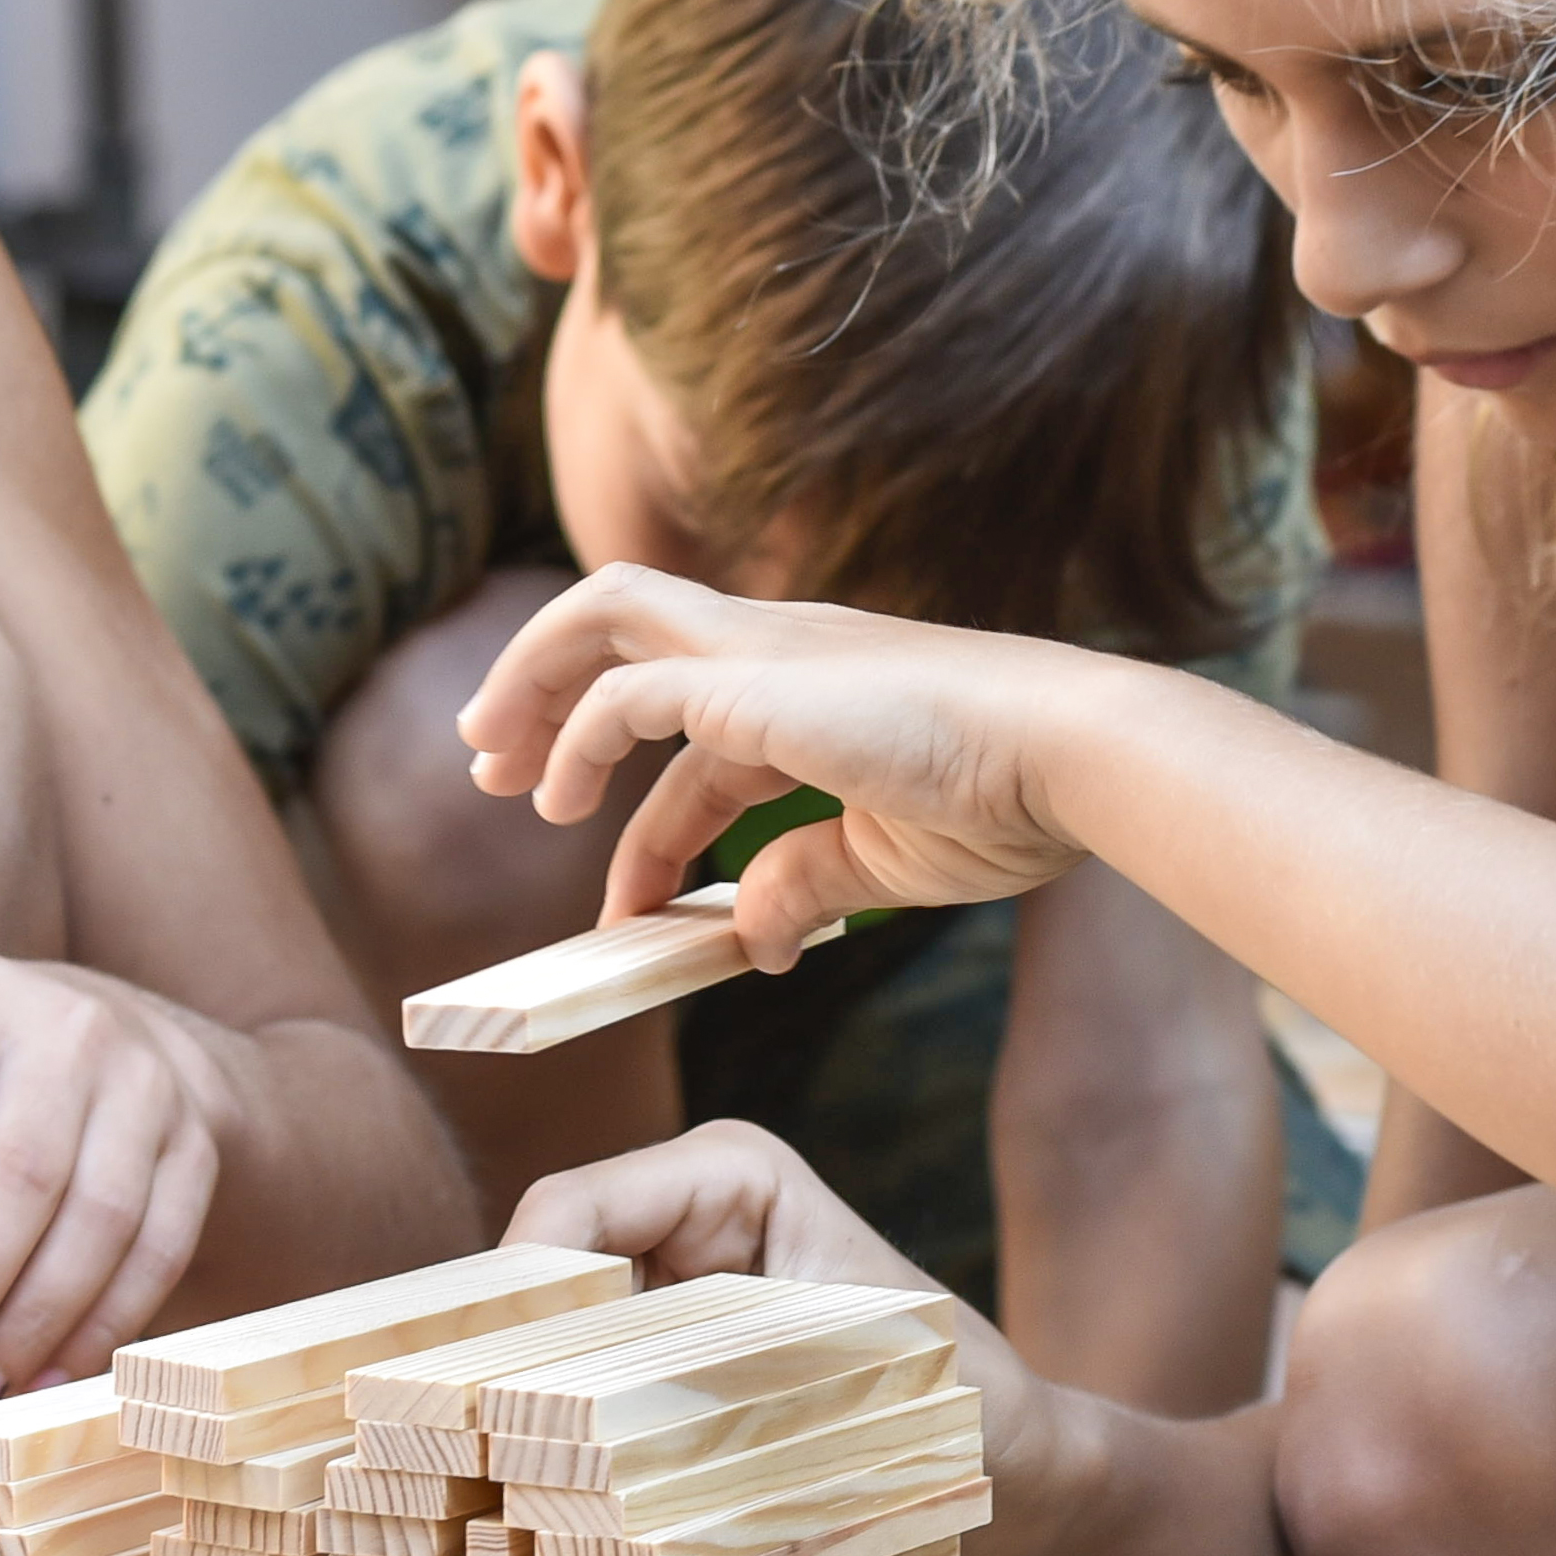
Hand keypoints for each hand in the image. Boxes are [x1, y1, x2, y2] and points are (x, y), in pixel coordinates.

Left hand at [455, 569, 1108, 962]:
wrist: (1068, 758)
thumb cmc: (1007, 800)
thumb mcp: (886, 861)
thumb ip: (805, 884)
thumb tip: (749, 940)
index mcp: (815, 686)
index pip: (697, 734)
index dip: (645, 818)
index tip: (624, 904)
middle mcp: (778, 645)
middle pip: (624, 618)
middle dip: (543, 681)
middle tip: (487, 763)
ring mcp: (763, 648)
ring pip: (604, 615)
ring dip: (532, 682)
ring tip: (489, 764)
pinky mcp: (751, 679)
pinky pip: (626, 691)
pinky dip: (578, 737)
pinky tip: (558, 799)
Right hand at [500, 1120, 1089, 1552]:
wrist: (1014, 1487)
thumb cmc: (967, 1410)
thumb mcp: (853, 1372)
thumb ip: (729, 1369)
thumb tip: (609, 1419)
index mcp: (727, 1177)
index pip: (569, 1214)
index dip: (512, 1300)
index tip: (485, 1402)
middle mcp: (677, 1226)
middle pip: (538, 1285)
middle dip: (507, 1374)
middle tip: (486, 1477)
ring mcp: (661, 1304)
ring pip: (544, 1356)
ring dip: (534, 1434)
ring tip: (524, 1518)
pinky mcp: (657, 1378)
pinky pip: (577, 1412)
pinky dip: (569, 1471)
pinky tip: (564, 1538)